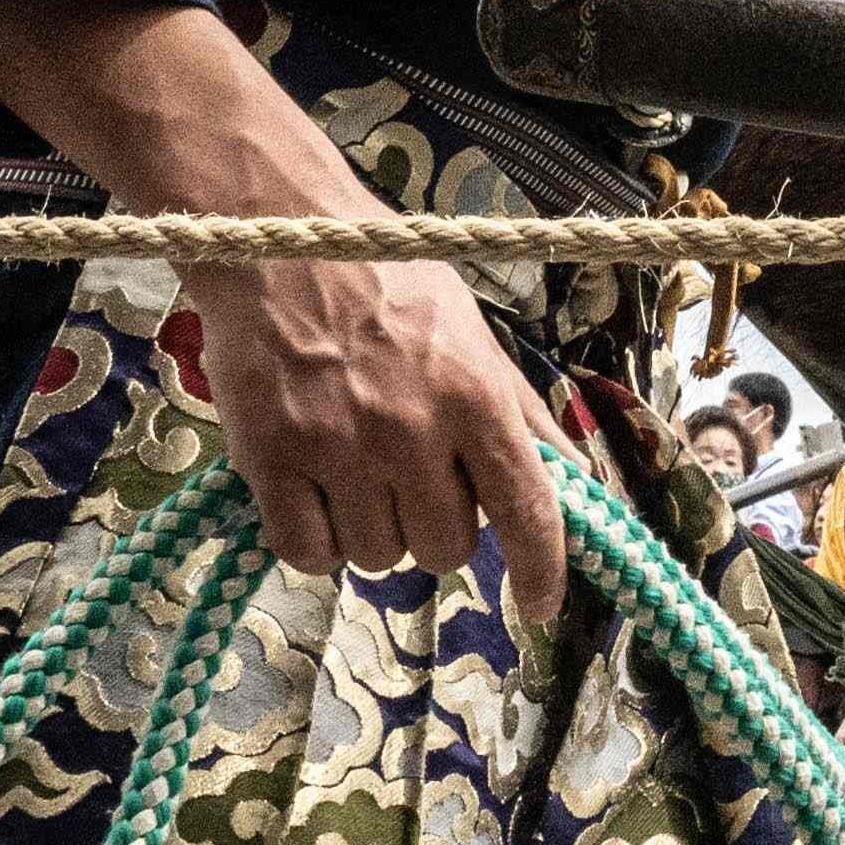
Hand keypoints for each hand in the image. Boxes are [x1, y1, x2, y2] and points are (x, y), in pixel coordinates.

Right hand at [186, 247, 572, 618]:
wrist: (280, 238)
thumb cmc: (387, 280)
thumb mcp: (472, 332)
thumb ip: (520, 413)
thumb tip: (574, 482)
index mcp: (474, 393)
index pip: (527, 509)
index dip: (542, 569)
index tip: (541, 606)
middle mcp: (412, 428)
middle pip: (445, 548)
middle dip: (435, 528)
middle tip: (411, 480)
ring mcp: (337, 447)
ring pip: (376, 558)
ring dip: (372, 530)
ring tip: (357, 469)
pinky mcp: (269, 460)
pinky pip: (307, 554)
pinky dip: (315, 541)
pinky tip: (314, 493)